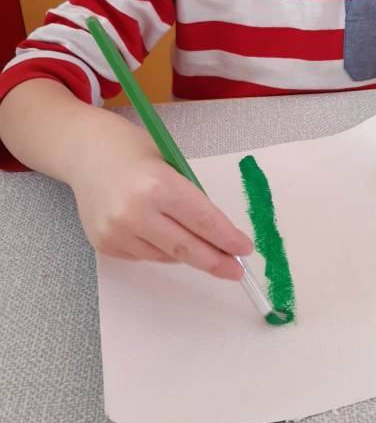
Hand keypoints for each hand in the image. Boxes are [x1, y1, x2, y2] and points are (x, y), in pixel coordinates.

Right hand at [72, 143, 252, 278]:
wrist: (85, 152)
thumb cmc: (134, 152)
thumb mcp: (171, 163)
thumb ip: (190, 196)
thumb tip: (217, 235)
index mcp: (158, 184)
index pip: (203, 220)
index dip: (227, 239)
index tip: (245, 249)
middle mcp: (135, 211)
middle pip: (187, 247)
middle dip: (216, 261)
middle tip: (236, 270)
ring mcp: (117, 231)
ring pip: (167, 256)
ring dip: (188, 254)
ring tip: (195, 242)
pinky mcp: (104, 244)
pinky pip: (145, 256)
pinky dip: (161, 249)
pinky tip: (158, 231)